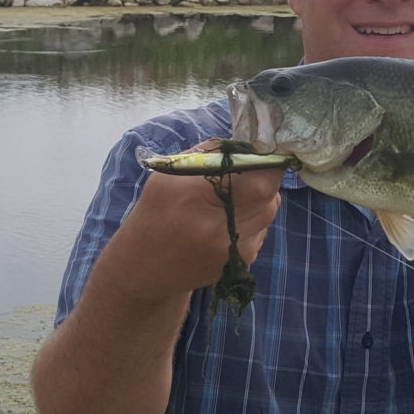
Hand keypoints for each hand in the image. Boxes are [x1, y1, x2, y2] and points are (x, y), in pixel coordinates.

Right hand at [102, 138, 284, 303]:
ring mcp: (232, 249)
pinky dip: (253, 218)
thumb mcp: (169, 175)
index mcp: (194, 196)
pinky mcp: (241, 262)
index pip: (257, 177)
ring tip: (233, 197)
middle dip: (263, 176)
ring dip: (259, 197)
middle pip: (268, 193)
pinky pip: (262, 229)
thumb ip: (208, 154)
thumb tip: (245, 142)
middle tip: (247, 171)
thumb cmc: (155, 214)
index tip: (261, 152)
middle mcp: (216, 227)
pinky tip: (227, 221)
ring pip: (269, 210)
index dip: (266, 161)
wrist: (144, 271)